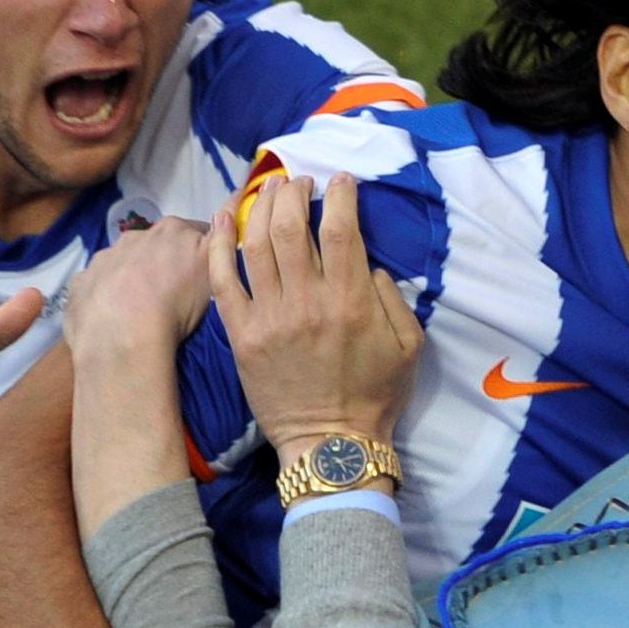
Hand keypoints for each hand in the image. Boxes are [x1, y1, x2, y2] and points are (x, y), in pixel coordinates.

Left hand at [65, 217, 214, 359]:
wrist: (123, 336)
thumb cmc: (176, 303)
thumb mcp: (214, 269)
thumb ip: (222, 241)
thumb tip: (225, 218)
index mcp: (171, 230)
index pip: (195, 231)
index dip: (203, 252)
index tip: (206, 275)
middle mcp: (135, 236)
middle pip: (156, 246)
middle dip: (164, 264)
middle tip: (173, 297)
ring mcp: (104, 259)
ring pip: (123, 264)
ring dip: (132, 280)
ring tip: (140, 312)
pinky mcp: (81, 283)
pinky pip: (96, 285)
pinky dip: (105, 297)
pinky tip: (113, 319)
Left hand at [208, 171, 421, 467]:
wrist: (331, 446)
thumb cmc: (375, 397)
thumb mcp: (408, 346)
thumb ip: (393, 298)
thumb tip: (368, 262)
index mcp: (351, 301)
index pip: (341, 229)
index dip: (340, 195)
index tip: (340, 181)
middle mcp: (308, 302)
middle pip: (292, 227)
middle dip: (294, 193)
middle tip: (298, 181)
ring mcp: (270, 318)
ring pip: (257, 245)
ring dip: (261, 208)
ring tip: (269, 189)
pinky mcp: (242, 336)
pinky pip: (223, 281)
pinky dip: (220, 245)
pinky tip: (224, 218)